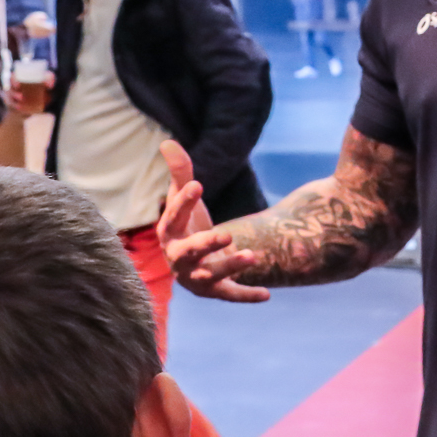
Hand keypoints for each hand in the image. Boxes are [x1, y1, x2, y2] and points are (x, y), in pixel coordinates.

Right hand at [157, 140, 269, 302]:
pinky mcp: (215, 291)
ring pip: (211, 275)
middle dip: (207, 244)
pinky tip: (267, 294)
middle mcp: (179, 258)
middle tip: (227, 234)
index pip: (173, 218)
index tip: (198, 184)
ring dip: (230, 267)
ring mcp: (196, 277)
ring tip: (253, 255)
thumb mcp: (184, 198)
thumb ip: (181, 172)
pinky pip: (229, 295)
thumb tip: (168, 141)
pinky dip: (246, 295)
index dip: (183, 202)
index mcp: (170, 233)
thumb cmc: (188, 224)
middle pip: (190, 252)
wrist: (194, 263)